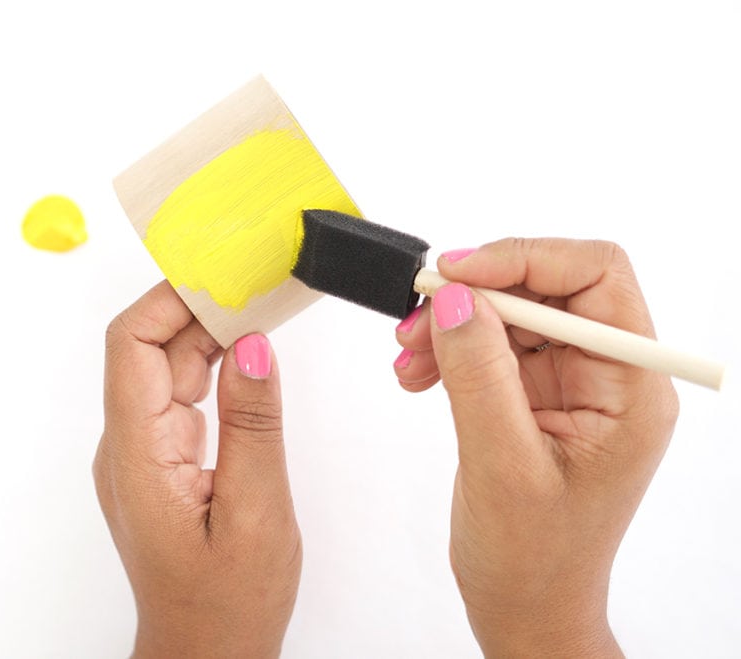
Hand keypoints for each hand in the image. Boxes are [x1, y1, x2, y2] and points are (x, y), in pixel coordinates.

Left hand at [93, 281, 300, 657]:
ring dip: (212, 334)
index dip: (169, 298)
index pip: (130, 345)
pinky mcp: (164, 459)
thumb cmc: (226, 602)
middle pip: (150, 348)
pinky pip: (183, 395)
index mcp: (138, 455)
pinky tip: (249, 354)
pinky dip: (216, 367)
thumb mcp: (256, 512)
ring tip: (263, 304)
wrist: (206, 650)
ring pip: (168, 368)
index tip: (219, 273)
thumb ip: (253, 424)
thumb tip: (251, 346)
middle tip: (256, 279)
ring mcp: (144, 452)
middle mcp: (129, 446)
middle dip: (200, 307)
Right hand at [393, 240, 678, 656]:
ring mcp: (569, 384)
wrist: (523, 606)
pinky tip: (417, 375)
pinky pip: (489, 346)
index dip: (526, 259)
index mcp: (630, 389)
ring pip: (511, 314)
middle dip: (477, 295)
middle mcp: (607, 375)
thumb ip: (480, 375)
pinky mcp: (532, 395)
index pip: (596, 277)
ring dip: (453, 324)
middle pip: (548, 287)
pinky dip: (448, 350)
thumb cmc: (532, 557)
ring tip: (408, 356)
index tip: (457, 275)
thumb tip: (454, 297)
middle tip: (416, 318)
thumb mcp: (502, 466)